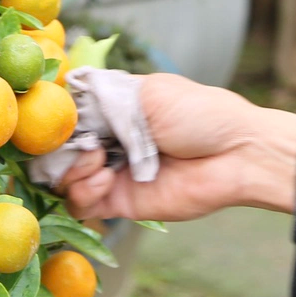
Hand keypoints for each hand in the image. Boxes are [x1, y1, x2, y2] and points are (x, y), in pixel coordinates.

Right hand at [57, 73, 295, 222]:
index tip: (58, 117)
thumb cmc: (201, 114)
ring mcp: (114, 174)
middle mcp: (111, 142)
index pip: (70, 116)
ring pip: (64, 180)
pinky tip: (107, 179)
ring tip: (100, 162)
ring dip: (72, 170)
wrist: (237, 154)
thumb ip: (106, 97)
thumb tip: (68, 98)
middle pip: (61, 150)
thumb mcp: (151, 91)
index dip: (59, 118)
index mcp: (117, 110)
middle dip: (60, 147)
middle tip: (86, 143)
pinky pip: (82, 206)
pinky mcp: (122, 203)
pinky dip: (82, 193)